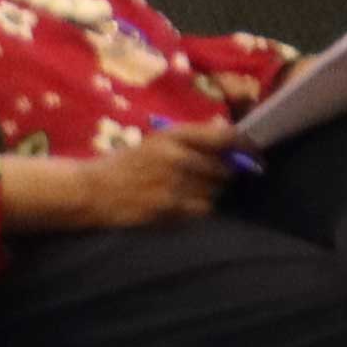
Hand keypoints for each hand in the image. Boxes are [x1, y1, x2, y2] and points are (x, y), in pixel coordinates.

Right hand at [0, 128, 228, 229]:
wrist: (91, 190)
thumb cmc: (126, 164)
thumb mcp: (156, 141)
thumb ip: (191, 139)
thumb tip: (233, 140)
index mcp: (173, 136)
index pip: (224, 136)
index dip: (245, 145)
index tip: (254, 152)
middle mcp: (177, 157)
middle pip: (224, 167)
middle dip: (224, 173)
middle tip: (214, 176)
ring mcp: (173, 185)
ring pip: (215, 191)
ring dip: (211, 192)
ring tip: (190, 191)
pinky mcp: (168, 209)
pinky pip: (202, 210)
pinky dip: (198, 209)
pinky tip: (182, 205)